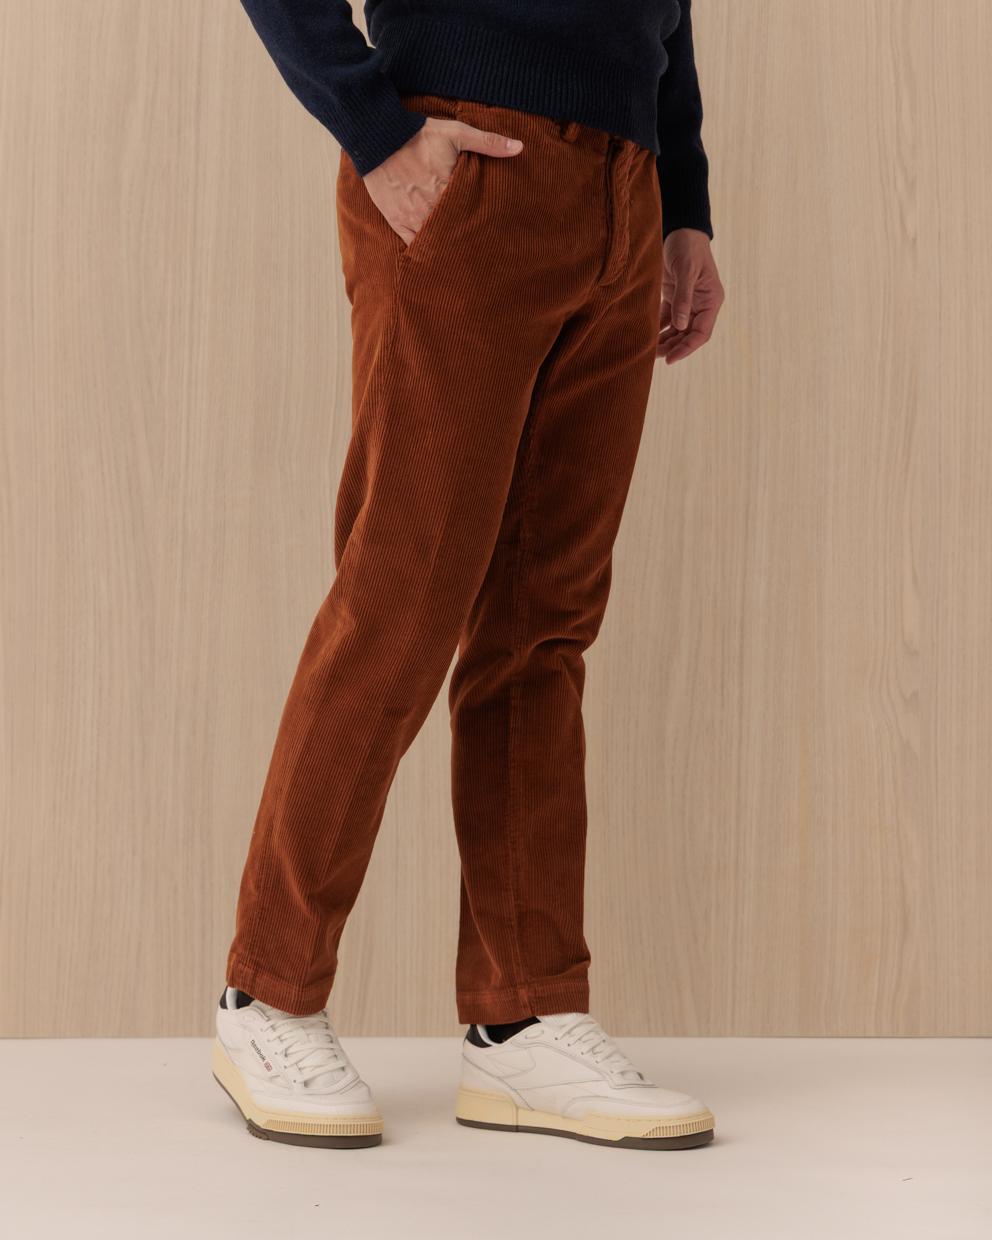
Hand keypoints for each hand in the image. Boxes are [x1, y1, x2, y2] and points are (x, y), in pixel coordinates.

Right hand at [362, 118, 523, 245]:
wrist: (379, 137)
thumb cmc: (420, 134)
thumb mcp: (457, 133)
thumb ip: (488, 142)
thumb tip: (520, 148)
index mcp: (448, 191)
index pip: (470, 215)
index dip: (480, 223)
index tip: (491, 230)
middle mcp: (431, 208)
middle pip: (453, 231)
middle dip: (464, 238)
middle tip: (480, 250)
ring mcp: (412, 217)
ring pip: (434, 241)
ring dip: (445, 246)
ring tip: (459, 256)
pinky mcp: (397, 220)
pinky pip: (412, 243)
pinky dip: (423, 249)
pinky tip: (434, 255)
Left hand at [656, 229, 724, 363]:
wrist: (680, 229)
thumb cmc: (687, 247)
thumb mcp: (686, 271)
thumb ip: (683, 298)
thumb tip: (680, 325)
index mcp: (711, 300)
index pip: (702, 333)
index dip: (687, 348)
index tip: (671, 359)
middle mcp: (701, 305)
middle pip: (688, 335)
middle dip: (673, 347)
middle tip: (654, 357)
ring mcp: (688, 302)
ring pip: (677, 330)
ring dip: (665, 341)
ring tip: (649, 351)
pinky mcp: (674, 297)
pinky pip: (667, 319)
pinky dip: (658, 328)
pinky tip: (647, 336)